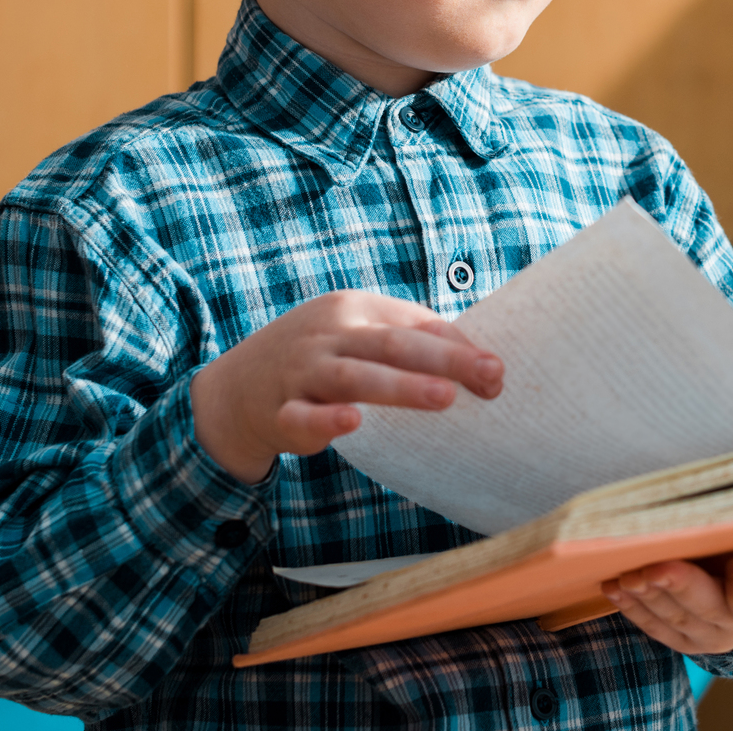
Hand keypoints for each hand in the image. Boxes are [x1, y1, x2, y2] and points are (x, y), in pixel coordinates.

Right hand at [191, 290, 502, 482]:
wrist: (235, 388)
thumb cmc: (321, 357)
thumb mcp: (358, 334)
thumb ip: (412, 342)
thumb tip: (482, 365)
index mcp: (354, 309)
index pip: (414, 323)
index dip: (459, 346)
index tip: (498, 371)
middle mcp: (329, 335)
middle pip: (392, 344)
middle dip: (444, 360)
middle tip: (490, 376)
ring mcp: (301, 372)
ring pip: (355, 378)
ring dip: (401, 387)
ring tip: (444, 397)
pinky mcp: (279, 412)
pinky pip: (302, 417)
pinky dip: (326, 420)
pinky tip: (353, 422)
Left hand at [599, 543, 732, 653]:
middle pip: (710, 615)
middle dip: (679, 590)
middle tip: (651, 567)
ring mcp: (712, 636)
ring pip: (678, 623)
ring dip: (649, 599)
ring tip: (626, 575)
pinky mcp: (684, 636)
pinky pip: (658, 628)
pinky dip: (635, 608)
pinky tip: (616, 588)